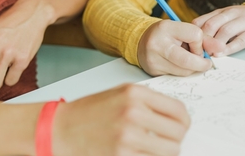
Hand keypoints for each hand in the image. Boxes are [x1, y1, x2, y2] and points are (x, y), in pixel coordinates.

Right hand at [53, 84, 189, 155]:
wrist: (60, 129)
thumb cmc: (89, 111)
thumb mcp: (120, 94)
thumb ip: (148, 102)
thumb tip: (176, 116)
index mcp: (136, 94)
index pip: (179, 110)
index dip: (184, 122)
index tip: (181, 127)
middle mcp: (134, 113)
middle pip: (178, 133)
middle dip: (176, 139)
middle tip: (168, 140)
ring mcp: (128, 136)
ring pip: (170, 151)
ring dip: (166, 152)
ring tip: (155, 149)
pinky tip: (142, 153)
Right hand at [137, 19, 213, 75]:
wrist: (140, 41)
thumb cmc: (166, 34)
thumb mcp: (182, 29)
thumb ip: (203, 38)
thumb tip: (221, 48)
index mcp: (166, 28)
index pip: (195, 35)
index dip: (201, 43)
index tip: (198, 45)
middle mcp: (157, 44)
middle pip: (188, 60)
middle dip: (201, 63)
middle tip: (207, 63)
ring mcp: (153, 60)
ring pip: (184, 71)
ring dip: (192, 68)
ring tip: (188, 59)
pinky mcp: (154, 72)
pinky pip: (176, 76)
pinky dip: (182, 72)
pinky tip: (179, 65)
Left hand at [192, 5, 244, 56]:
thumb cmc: (243, 20)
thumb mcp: (227, 19)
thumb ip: (212, 27)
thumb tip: (194, 42)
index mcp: (222, 11)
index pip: (203, 20)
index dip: (194, 33)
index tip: (189, 46)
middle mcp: (232, 14)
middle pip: (212, 24)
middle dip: (203, 39)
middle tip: (198, 52)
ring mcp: (244, 22)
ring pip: (226, 30)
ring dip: (215, 43)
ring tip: (209, 54)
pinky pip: (241, 40)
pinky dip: (230, 48)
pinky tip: (223, 54)